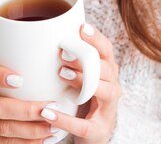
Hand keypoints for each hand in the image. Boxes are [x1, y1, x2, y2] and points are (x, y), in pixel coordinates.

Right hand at [0, 56, 56, 142]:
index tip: (20, 80)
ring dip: (29, 130)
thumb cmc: (13, 75)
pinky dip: (23, 142)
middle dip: (26, 111)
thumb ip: (28, 55)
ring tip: (52, 126)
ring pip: (0, 128)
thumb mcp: (13, 61)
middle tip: (50, 109)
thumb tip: (66, 45)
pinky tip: (41, 139)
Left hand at [41, 23, 121, 143]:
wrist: (94, 134)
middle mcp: (112, 87)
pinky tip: (48, 113)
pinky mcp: (98, 130)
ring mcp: (108, 109)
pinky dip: (65, 119)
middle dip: (86, 59)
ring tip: (62, 74)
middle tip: (64, 53)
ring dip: (83, 80)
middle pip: (107, 68)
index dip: (96, 38)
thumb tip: (47, 33)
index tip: (82, 28)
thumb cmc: (84, 98)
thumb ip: (73, 59)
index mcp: (108, 71)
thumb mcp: (82, 77)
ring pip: (105, 91)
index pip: (106, 50)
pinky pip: (83, 125)